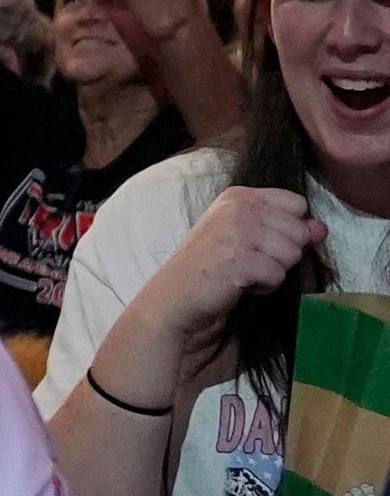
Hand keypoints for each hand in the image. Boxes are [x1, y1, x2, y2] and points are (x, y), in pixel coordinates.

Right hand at [146, 183, 325, 363]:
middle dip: (281, 252)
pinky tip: (238, 285)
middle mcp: (238, 207)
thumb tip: (321, 228)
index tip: (258, 241)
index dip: (287, 228)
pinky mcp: (239, 260)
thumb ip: (285, 227)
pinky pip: (278, 275)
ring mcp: (237, 232)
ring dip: (272, 270)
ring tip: (242, 272)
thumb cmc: (209, 268)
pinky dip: (263, 287)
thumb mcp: (246, 237)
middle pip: (299, 230)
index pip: (296, 203)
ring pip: (292, 253)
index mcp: (238, 195)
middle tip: (246, 261)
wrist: (174, 300)